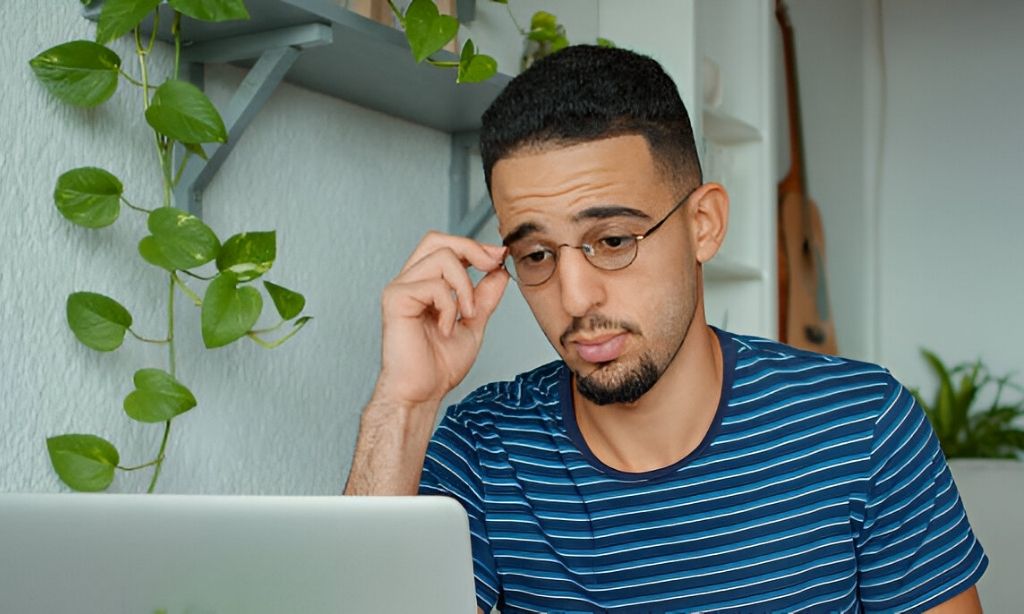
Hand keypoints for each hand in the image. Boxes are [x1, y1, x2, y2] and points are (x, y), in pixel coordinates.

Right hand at [374, 231, 508, 407]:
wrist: (422, 392)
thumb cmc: (438, 367)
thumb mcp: (473, 324)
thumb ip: (484, 297)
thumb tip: (499, 272)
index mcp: (424, 284)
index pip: (445, 246)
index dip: (474, 246)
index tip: (499, 257)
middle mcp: (409, 281)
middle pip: (438, 239)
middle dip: (471, 248)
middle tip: (491, 265)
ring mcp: (400, 288)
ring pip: (442, 257)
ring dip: (466, 287)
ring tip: (467, 315)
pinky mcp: (396, 299)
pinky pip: (435, 285)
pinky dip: (451, 307)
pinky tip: (446, 328)